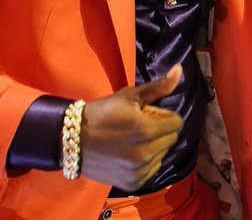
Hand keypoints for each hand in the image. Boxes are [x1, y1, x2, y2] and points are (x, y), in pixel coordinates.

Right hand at [78, 64, 184, 189]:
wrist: (71, 140)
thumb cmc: (102, 113)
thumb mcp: (129, 96)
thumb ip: (158, 87)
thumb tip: (179, 69)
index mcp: (147, 130)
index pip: (177, 122)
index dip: (163, 116)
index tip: (146, 115)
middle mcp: (145, 153)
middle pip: (171, 138)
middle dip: (160, 130)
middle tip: (137, 127)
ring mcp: (139, 171)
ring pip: (163, 154)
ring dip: (154, 146)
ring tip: (131, 141)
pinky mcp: (133, 183)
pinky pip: (153, 169)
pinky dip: (146, 162)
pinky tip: (129, 155)